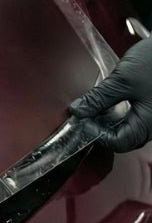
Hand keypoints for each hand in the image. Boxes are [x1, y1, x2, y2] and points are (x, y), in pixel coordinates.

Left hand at [70, 37, 151, 151]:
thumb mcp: (123, 79)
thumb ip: (99, 98)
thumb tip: (78, 111)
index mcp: (149, 123)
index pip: (119, 143)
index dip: (97, 136)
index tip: (83, 122)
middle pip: (126, 139)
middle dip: (104, 130)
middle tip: (87, 117)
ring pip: (132, 129)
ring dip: (112, 123)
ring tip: (96, 109)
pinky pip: (138, 118)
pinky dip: (123, 115)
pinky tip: (112, 103)